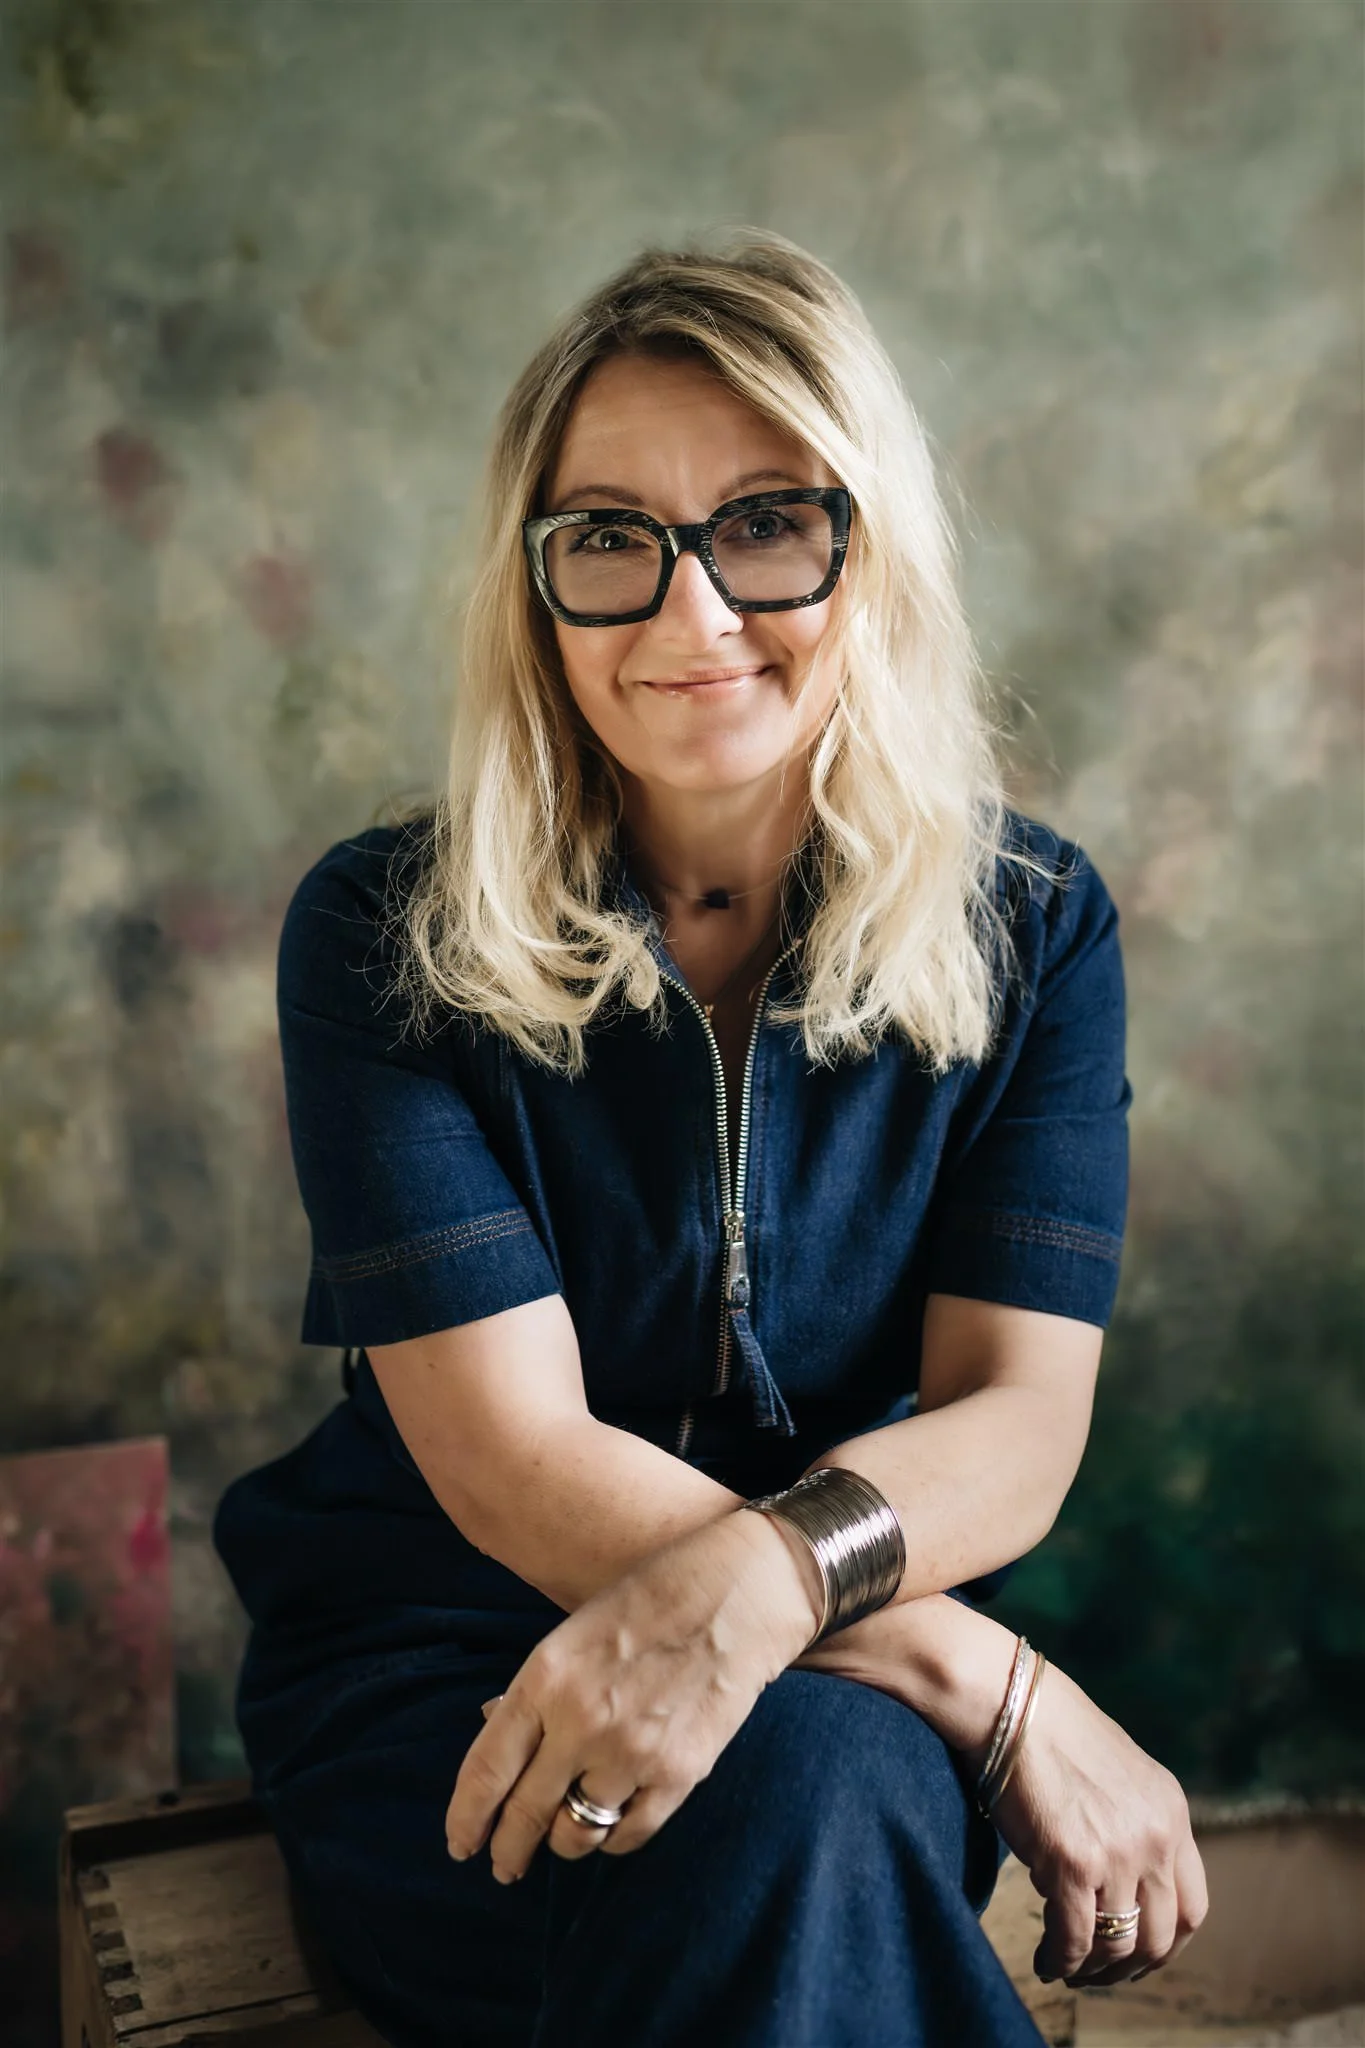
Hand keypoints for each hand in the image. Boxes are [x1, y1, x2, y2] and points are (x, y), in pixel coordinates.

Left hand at [445, 1510, 822, 1883]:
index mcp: (545, 1678)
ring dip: (561, 1844)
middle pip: (524, 1813)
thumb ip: (536, 1690)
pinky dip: (611, 1840)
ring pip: (574, 1833)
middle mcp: (580, 1721)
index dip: (467, 1818)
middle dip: (506, 1850)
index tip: (461, 1844)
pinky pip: (628, 1835)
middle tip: (502, 1867)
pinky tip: (608, 1828)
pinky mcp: (678, 1775)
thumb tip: (493, 1728)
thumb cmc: (651, 1598)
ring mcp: (630, 1753)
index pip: (486, 1770)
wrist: (738, 1593)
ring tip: (560, 1840)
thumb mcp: (575, 1631)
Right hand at [985, 1658, 1208, 1987]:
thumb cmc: (1051, 1733)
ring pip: (1118, 1945)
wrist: (1011, 1702)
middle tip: (1103, 1972)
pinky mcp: (1072, 1863)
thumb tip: (1120, 1884)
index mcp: (1173, 1812)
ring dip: (1093, 1969)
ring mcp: (1117, 1852)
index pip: (1193, 1906)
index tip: (1141, 1953)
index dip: (1169, 1943)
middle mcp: (1156, 1836)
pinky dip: (1061, 1960)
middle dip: (1131, 1966)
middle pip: (1163, 1936)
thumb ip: (1134, 1824)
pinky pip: (1075, 1938)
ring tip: (1069, 1968)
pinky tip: (1046, 1961)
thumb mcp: (1120, 1776)